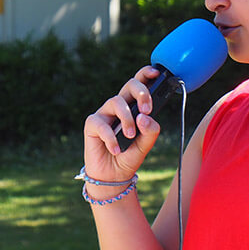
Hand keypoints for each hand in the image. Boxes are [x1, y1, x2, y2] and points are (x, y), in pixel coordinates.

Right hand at [83, 66, 161, 183]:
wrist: (113, 176)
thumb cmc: (130, 155)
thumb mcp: (146, 145)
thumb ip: (151, 131)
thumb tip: (144, 116)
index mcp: (134, 107)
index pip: (139, 84)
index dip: (146, 74)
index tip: (156, 73)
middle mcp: (119, 106)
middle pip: (128, 85)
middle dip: (140, 92)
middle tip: (147, 109)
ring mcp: (105, 114)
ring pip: (116, 102)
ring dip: (126, 118)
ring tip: (130, 136)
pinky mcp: (92, 125)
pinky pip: (101, 124)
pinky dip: (111, 137)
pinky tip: (116, 149)